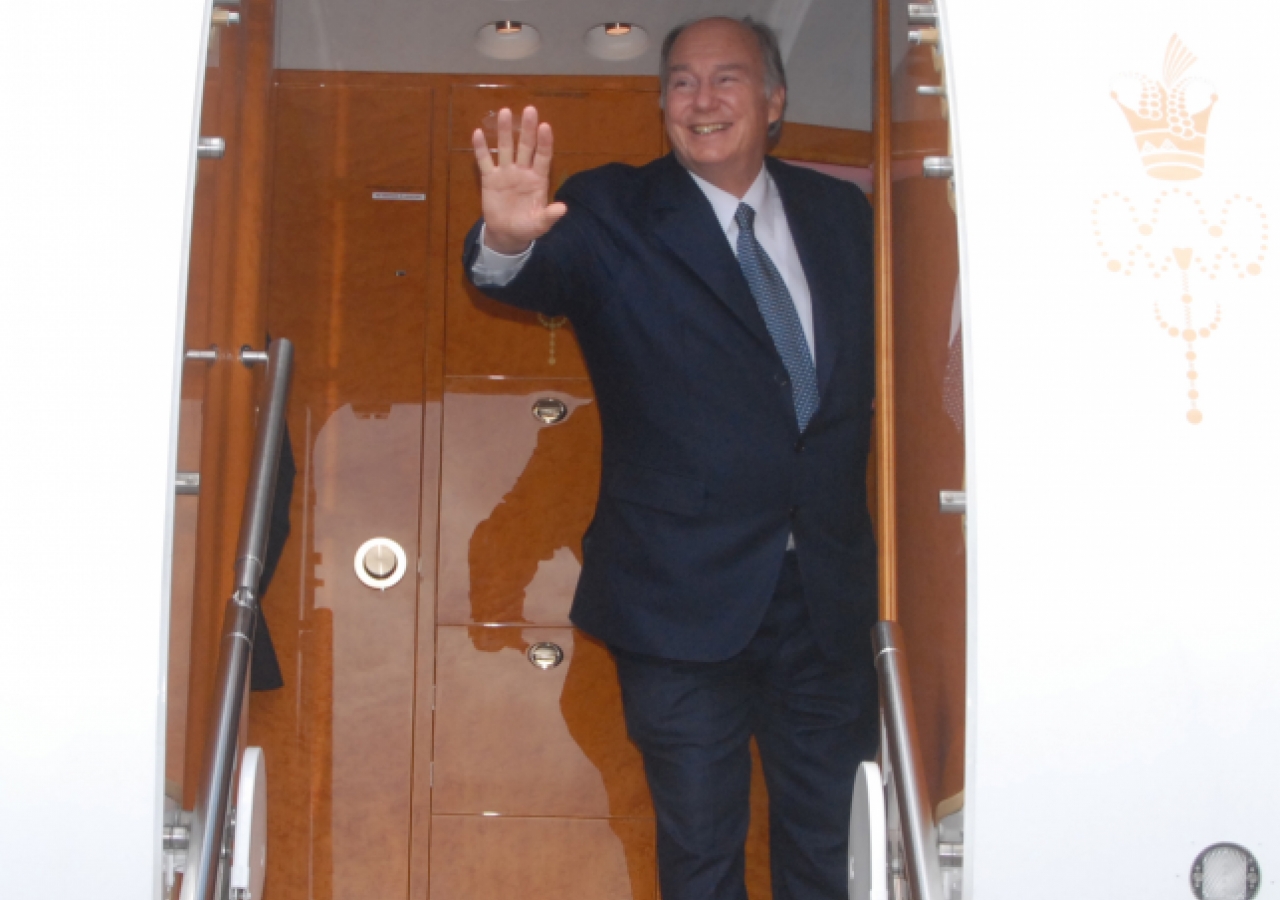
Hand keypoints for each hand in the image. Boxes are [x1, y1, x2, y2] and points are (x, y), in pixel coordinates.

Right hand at [472, 106, 566, 254]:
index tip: (545, 126)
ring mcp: (506, 172)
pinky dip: (481, 148)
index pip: (543, 157)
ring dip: (505, 131)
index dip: (544, 142)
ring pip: (506, 148)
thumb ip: (550, 215)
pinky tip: (478, 133)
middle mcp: (522, 171)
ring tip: (505, 112)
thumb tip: (563, 208)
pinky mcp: (489, 178)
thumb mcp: (540, 224)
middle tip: (530, 110)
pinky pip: (484, 161)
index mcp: (537, 179)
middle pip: (526, 146)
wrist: (507, 234)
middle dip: (528, 129)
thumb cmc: (527, 227)